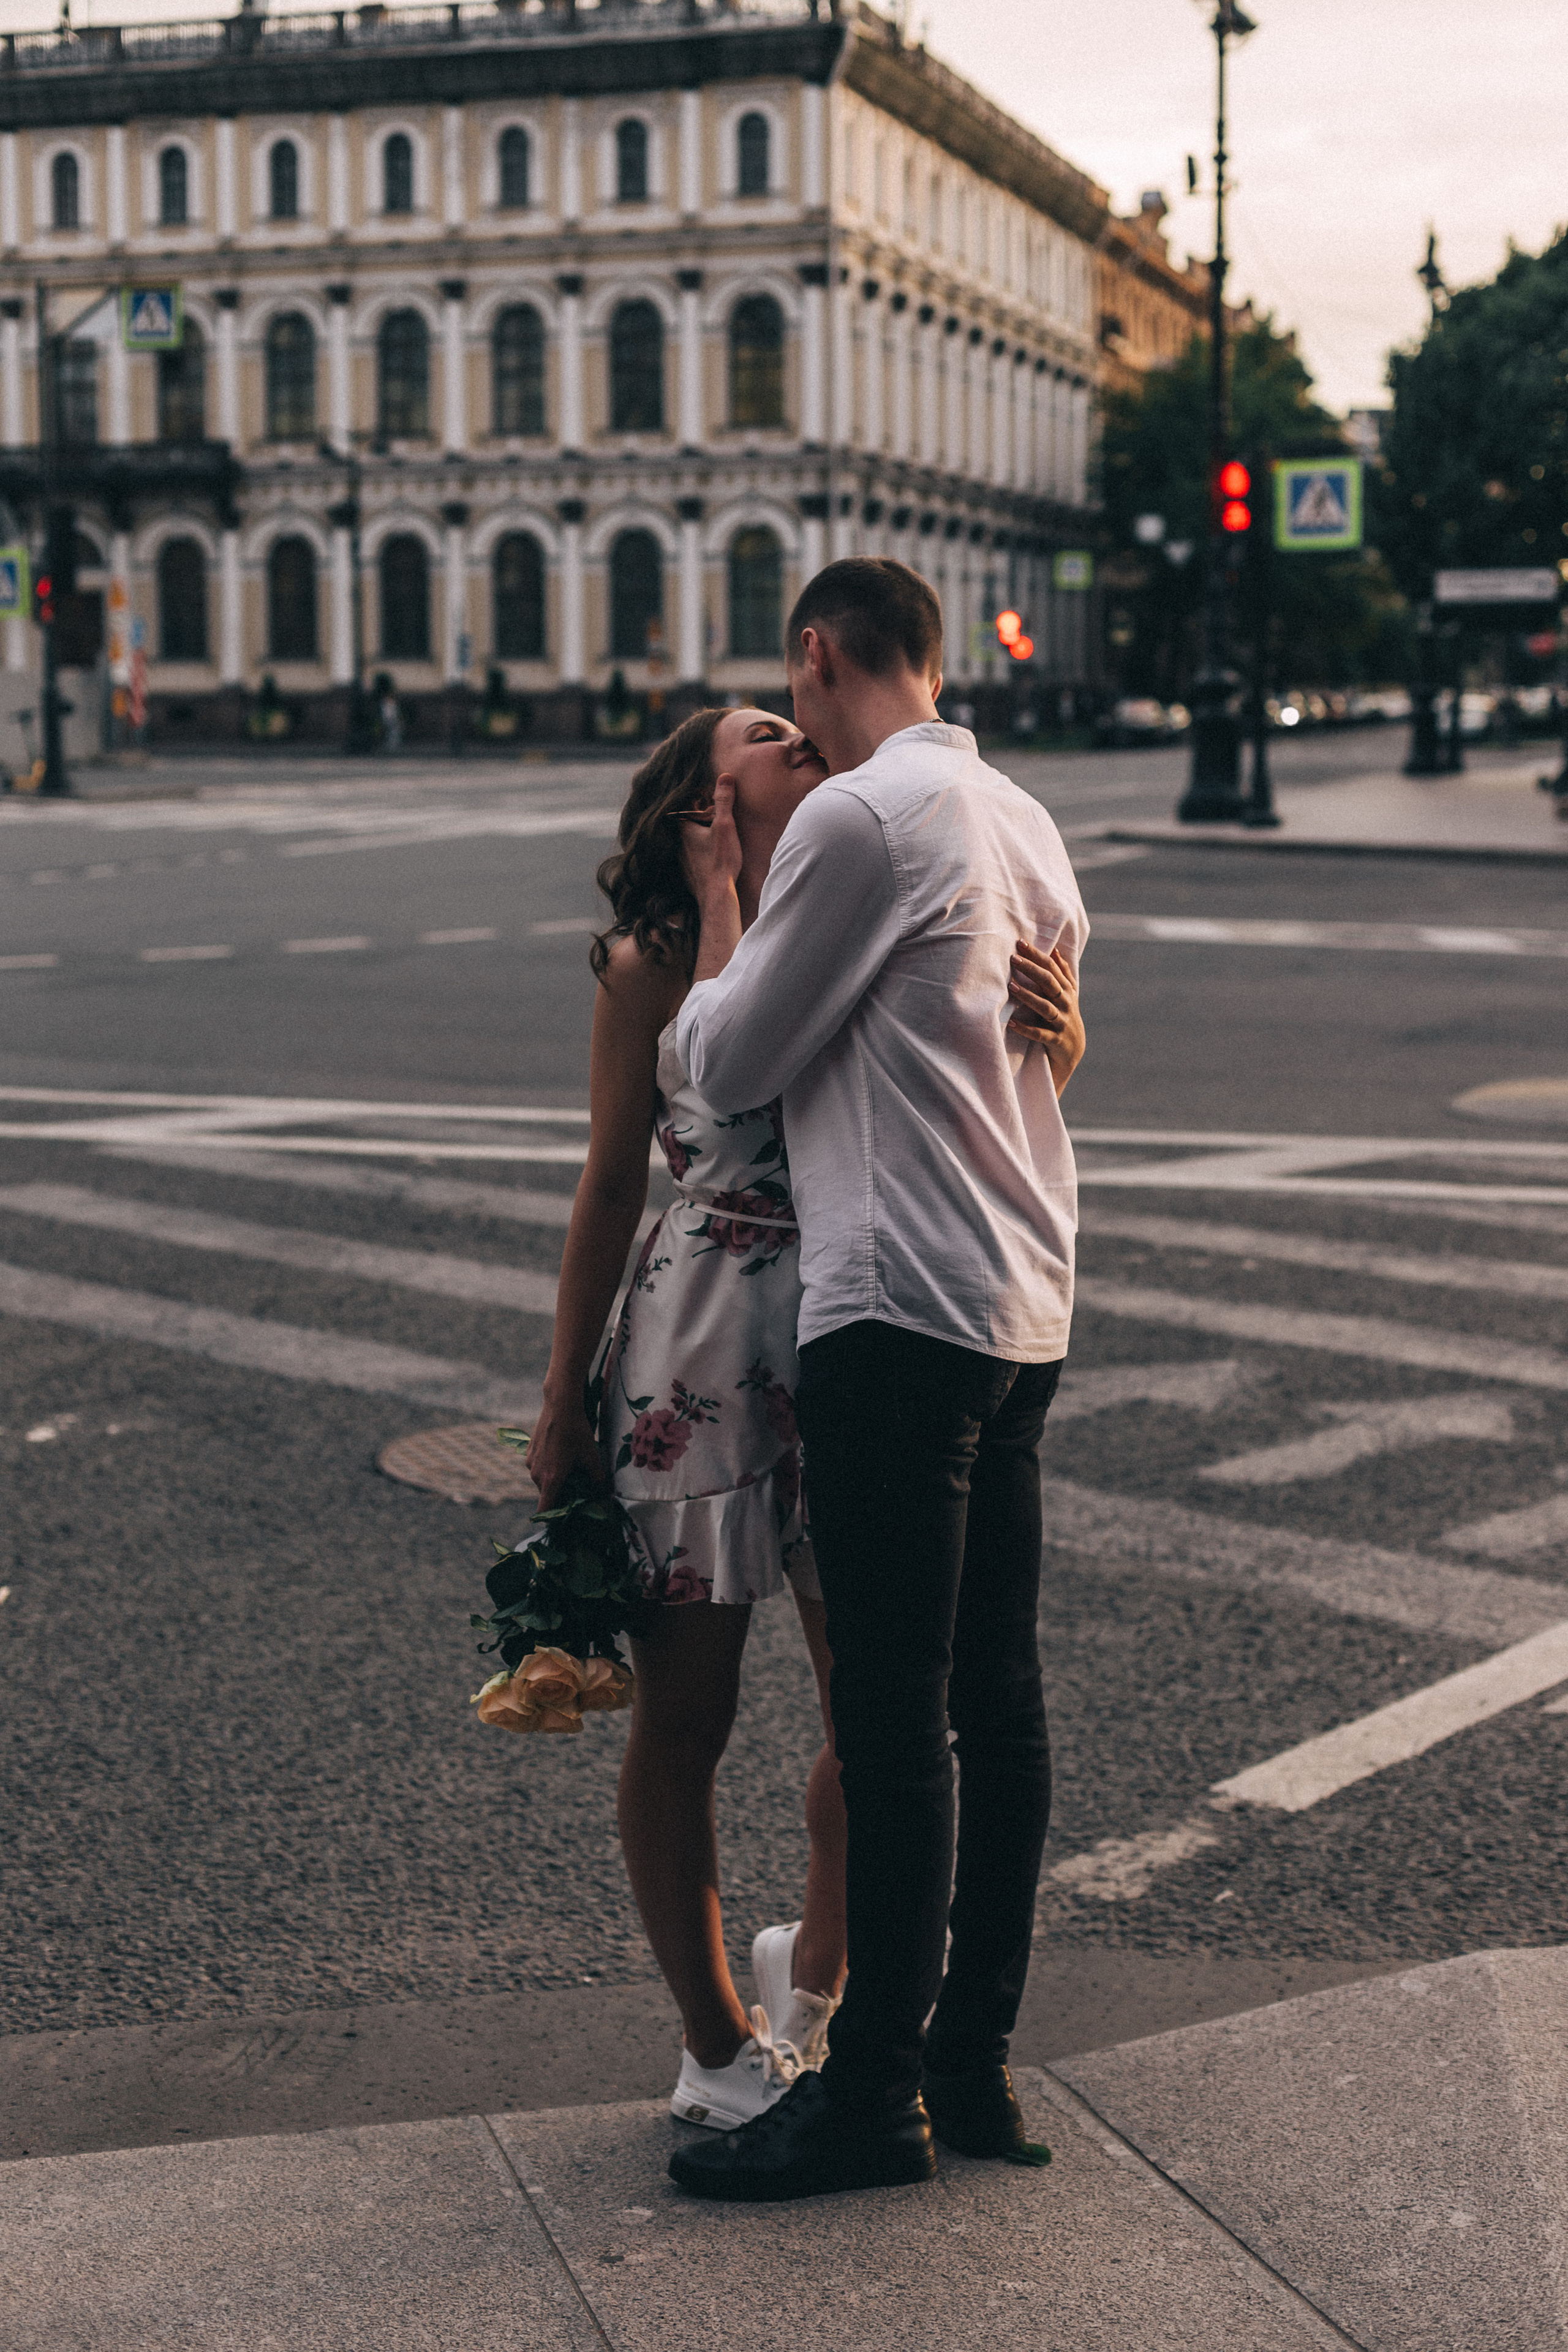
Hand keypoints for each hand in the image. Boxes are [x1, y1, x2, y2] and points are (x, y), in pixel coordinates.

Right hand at [522, 1391, 606, 1510]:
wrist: (560, 1405)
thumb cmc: (576, 1431)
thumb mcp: (590, 1455)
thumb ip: (597, 1478)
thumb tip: (605, 1495)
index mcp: (551, 1479)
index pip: (545, 1511)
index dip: (553, 1518)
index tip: (564, 1518)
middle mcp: (536, 1474)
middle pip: (546, 1495)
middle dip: (560, 1494)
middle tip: (577, 1486)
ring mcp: (530, 1462)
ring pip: (542, 1480)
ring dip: (554, 1479)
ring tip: (570, 1467)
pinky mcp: (529, 1452)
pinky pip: (538, 1467)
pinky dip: (548, 1467)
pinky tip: (561, 1453)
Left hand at [678, 774, 742, 908]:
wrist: (716, 895)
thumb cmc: (720, 860)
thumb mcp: (724, 825)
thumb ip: (723, 801)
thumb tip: (725, 777)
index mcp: (683, 829)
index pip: (686, 806)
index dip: (697, 798)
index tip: (707, 794)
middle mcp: (678, 844)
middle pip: (687, 824)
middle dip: (699, 817)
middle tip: (712, 812)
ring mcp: (681, 860)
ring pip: (688, 842)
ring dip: (698, 836)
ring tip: (711, 833)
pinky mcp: (688, 873)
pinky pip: (692, 857)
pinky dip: (699, 852)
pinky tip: (709, 854)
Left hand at [1007, 939, 1085, 1097]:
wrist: (1073, 1050)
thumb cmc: (1065, 1016)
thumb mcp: (1067, 994)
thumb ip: (1062, 972)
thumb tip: (1055, 950)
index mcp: (1066, 990)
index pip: (1051, 967)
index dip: (1037, 955)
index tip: (1020, 943)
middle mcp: (1065, 1003)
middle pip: (1049, 982)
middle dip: (1031, 969)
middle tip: (1013, 958)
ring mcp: (1061, 1022)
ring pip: (1045, 1007)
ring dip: (1028, 996)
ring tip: (1011, 986)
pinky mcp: (1055, 1039)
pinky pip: (1039, 1034)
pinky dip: (1025, 1029)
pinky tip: (1011, 1023)